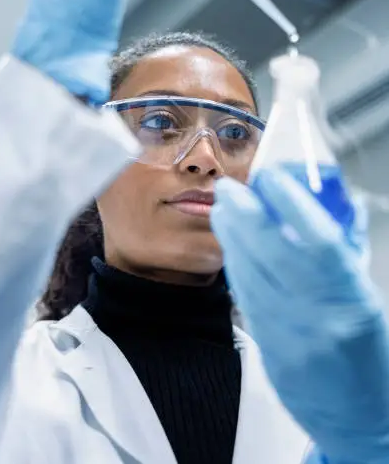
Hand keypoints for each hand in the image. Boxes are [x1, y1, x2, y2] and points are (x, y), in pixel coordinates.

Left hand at [212, 168, 388, 463]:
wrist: (360, 418)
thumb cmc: (372, 353)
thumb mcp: (368, 293)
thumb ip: (345, 248)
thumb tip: (325, 201)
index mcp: (352, 300)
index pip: (316, 240)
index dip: (289, 201)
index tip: (270, 177)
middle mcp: (315, 317)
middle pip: (269, 253)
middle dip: (243, 212)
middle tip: (229, 187)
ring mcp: (286, 335)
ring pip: (247, 273)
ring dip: (230, 236)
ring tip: (223, 208)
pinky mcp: (265, 348)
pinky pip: (243, 296)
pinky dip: (234, 264)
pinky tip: (230, 245)